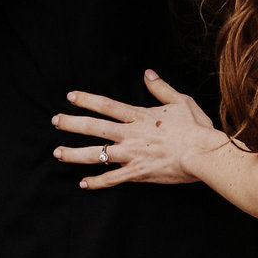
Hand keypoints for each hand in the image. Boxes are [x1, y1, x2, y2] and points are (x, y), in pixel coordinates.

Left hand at [52, 71, 224, 188]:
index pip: (106, 106)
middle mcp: (130, 134)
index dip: (87, 100)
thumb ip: (161, 88)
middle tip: (55, 121)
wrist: (203, 154)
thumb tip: (148, 74)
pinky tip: (83, 184)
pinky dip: (97, 182)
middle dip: (72, 124)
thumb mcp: (180, 101)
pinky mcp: (137, 173)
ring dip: (75, 154)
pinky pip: (112, 179)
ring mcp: (132, 155)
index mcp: (140, 116)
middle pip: (95, 127)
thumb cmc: (195, 127)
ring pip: (97, 155)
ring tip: (58, 153)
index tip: (70, 97)